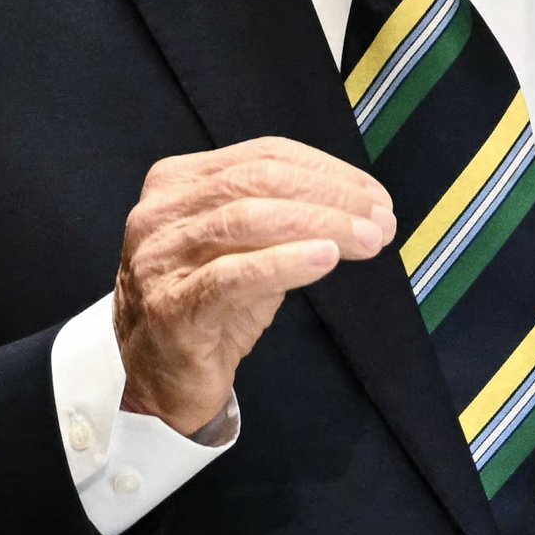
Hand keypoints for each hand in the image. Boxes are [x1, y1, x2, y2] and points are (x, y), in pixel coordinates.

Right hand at [114, 137, 393, 433]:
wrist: (154, 377)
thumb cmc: (209, 307)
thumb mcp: (247, 249)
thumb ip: (287, 219)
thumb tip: (365, 210)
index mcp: (178, 182)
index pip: (263, 156)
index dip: (327, 171)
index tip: (375, 196)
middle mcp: (161, 212)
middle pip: (258, 181)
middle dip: (330, 197)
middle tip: (380, 220)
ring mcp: (160, 259)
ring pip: (247, 220)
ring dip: (320, 225)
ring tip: (367, 240)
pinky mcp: (170, 307)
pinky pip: (232, 275)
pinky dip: (285, 262)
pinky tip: (325, 260)